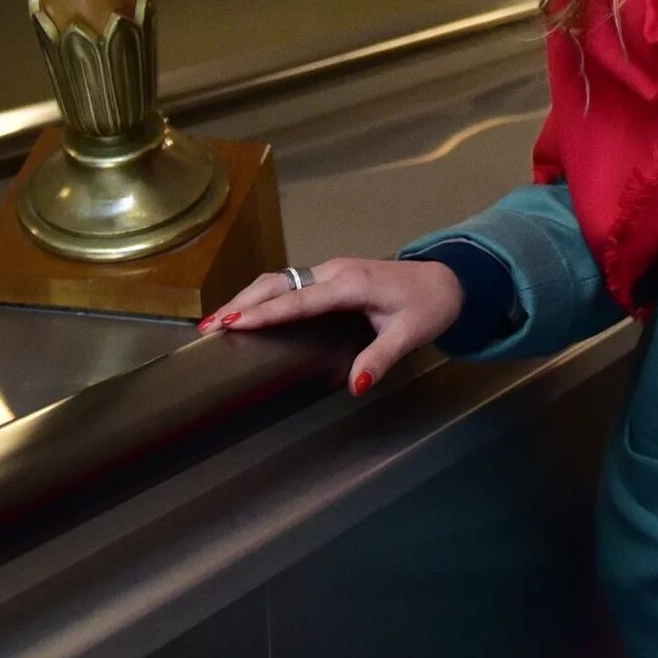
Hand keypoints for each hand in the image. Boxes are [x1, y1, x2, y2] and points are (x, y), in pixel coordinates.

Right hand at [199, 257, 463, 396]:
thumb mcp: (410, 334)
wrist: (448, 280)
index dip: (266, 312)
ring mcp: (331, 272)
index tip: (232, 323)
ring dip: (247, 299)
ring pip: (280, 281)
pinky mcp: (330, 277)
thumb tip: (355, 386)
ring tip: (215, 323)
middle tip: (209, 327)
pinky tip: (246, 313)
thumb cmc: (429, 306)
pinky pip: (290, 285)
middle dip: (242, 302)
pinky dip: (263, 297)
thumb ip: (381, 358)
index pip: (300, 300)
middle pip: (279, 284)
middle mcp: (335, 272)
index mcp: (351, 284)